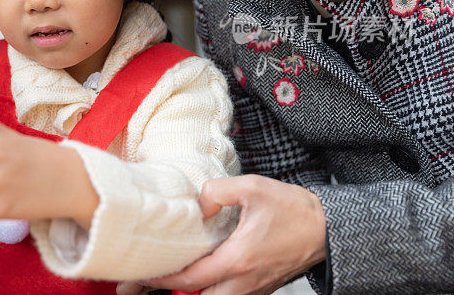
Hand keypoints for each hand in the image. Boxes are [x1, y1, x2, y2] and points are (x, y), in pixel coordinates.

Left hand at [148, 175, 326, 294]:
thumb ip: (216, 191)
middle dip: (175, 293)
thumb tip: (197, 205)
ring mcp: (256, 288)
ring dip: (195, 293)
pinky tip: (200, 277)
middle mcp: (245, 281)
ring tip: (173, 279)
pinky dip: (212, 292)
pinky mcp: (263, 288)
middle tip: (152, 280)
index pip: (191, 280)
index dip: (163, 280)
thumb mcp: (252, 187)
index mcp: (238, 259)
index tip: (144, 275)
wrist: (327, 228)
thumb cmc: (293, 210)